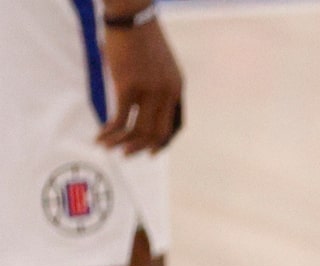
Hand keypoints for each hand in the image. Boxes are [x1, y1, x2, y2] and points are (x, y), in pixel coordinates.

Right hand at [95, 17, 182, 155]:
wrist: (131, 16)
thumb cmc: (141, 37)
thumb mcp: (160, 64)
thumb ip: (158, 84)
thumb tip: (144, 102)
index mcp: (177, 88)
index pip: (176, 125)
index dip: (164, 143)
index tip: (152, 152)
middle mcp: (167, 93)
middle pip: (157, 132)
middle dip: (141, 147)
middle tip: (126, 154)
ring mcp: (149, 91)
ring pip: (138, 129)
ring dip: (121, 142)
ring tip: (108, 147)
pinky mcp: (128, 86)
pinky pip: (120, 118)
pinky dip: (110, 131)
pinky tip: (101, 135)